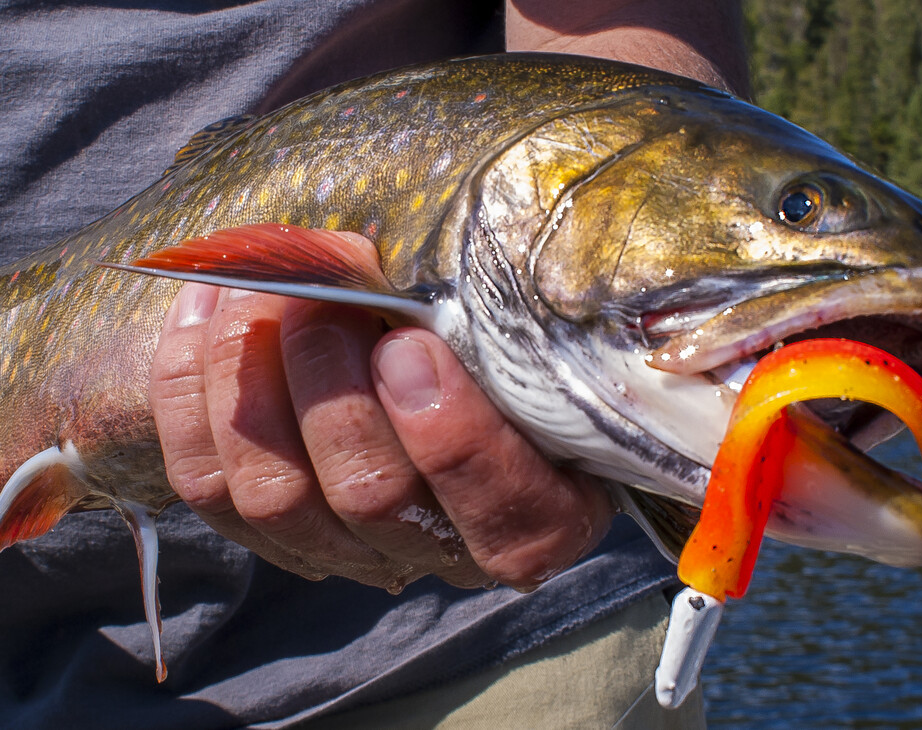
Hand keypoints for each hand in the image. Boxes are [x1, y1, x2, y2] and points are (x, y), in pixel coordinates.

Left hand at [149, 235, 612, 590]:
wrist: (433, 358)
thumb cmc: (499, 341)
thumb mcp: (519, 332)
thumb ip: (484, 320)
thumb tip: (376, 270)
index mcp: (539, 514)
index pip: (510, 524)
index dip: (455, 442)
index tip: (410, 347)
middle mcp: (439, 549)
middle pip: (370, 497)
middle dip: (330, 382)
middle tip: (321, 295)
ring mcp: (346, 550)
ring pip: (274, 496)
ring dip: (254, 377)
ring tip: (257, 291)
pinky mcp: (264, 529)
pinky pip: (204, 483)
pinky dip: (190, 387)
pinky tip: (204, 305)